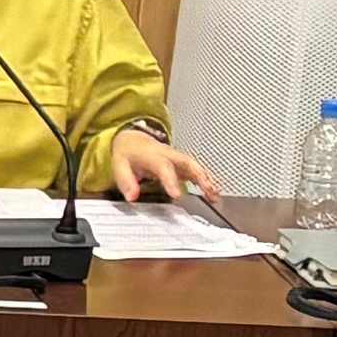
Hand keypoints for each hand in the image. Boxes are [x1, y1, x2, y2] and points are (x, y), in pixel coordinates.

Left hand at [102, 126, 220, 203]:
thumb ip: (126, 182)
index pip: (164, 167)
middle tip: (209, 191)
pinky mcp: (182, 163)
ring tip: (216, 195)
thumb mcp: (120, 167)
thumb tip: (132, 197)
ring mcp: (178, 158)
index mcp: (153, 156)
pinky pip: (197, 170)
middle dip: (200, 177)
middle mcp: (169, 155)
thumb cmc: (128, 154)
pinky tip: (214, 192)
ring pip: (196, 166)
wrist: (133, 140)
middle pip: (188, 163)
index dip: (172, 181)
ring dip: (208, 180)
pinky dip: (207, 180)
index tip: (177, 195)